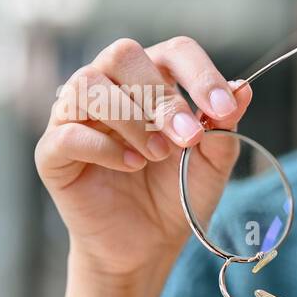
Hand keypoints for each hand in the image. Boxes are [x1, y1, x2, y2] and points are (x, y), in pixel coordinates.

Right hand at [35, 36, 252, 283]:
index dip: (200, 74)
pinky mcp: (53, 152)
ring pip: (89, 85)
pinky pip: (68, 133)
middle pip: (124, 55)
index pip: (173, 51)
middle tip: (187, 138)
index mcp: (152, 82)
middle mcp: (109, 88)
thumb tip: (242, 89)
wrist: (148, 245)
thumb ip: (223, 126)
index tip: (223, 110)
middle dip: (162, 96)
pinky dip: (103, 148)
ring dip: (132, 120)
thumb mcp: (212, 162)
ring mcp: (75, 116)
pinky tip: (130, 166)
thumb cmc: (178, 194)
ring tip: (158, 155)